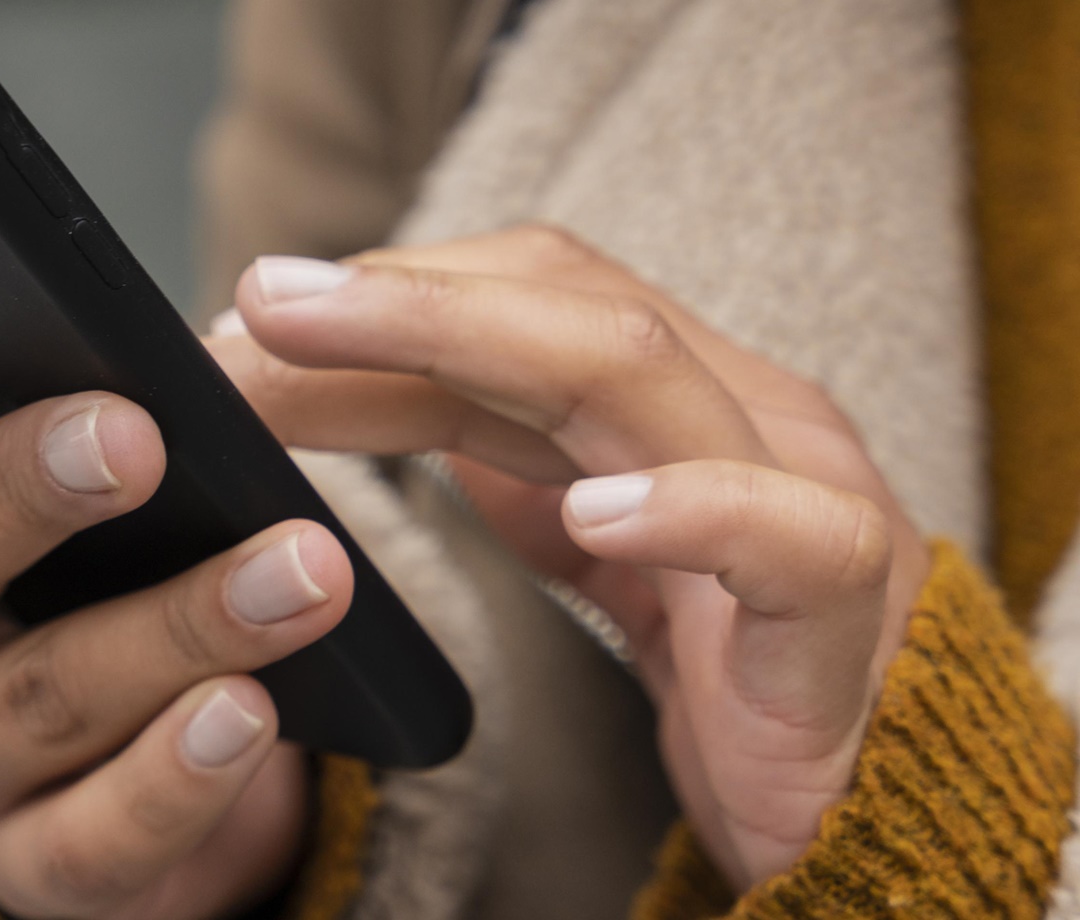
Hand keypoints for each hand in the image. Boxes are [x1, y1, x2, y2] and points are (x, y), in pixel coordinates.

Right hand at [0, 221, 351, 919]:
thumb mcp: (40, 476)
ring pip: (38, 694)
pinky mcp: (24, 866)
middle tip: (132, 435)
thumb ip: (57, 395)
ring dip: (180, 625)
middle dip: (15, 489)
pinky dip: (180, 772)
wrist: (126, 770)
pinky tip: (250, 712)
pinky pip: (98, 835)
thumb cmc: (78, 570)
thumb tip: (178, 334)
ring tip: (298, 569)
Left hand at [211, 226, 929, 890]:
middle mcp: (737, 407)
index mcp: (668, 388)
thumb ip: (479, 438)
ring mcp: (803, 488)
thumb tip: (319, 371)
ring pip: (645, 375)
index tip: (243, 325)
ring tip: (331, 339)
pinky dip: (697, 511)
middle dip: (401, 295)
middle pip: (565, 304)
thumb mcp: (564, 526)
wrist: (847, 796)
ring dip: (472, 342)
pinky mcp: (846, 605)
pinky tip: (596, 516)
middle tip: (259, 299)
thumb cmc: (706, 652)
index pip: (518, 294)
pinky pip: (794, 536)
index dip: (381, 298)